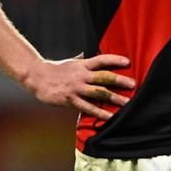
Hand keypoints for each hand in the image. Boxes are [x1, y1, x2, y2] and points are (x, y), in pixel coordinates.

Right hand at [20, 54, 135, 119]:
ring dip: (114, 98)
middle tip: (133, 84)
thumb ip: (80, 59)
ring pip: (99, 93)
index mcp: (82, 65)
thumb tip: (86, 53)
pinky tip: (110, 116)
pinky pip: (88, 107)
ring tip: (126, 103)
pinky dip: (100, 112)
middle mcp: (81, 76)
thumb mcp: (69, 61)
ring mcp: (76, 88)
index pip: (101, 60)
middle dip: (119, 81)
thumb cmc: (54, 69)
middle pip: (104, 77)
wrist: (36, 77)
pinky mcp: (71, 100)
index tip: (128, 62)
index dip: (115, 60)